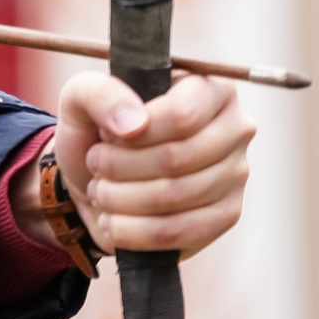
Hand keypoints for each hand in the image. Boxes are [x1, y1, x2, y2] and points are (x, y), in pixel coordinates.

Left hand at [52, 71, 254, 259]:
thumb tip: (134, 124)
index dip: (134, 134)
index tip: (105, 136)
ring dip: (121, 198)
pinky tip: (113, 220)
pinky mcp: (226, 215)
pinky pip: (181, 232)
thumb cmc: (96, 128)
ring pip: (176, 196)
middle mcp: (234, 127)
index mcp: (209, 87)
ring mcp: (236, 174)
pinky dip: (134, 231)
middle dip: (120, 167)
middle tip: (96, 163)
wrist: (92, 179)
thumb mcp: (81, 97)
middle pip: (177, 158)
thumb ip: (100, 94)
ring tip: (100, 189)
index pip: (182, 115)